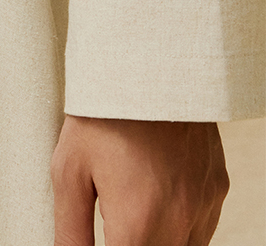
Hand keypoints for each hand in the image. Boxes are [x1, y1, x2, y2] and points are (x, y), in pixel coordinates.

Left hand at [52, 115, 228, 244]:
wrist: (147, 60)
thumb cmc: (102, 111)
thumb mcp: (69, 169)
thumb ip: (70, 230)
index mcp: (139, 221)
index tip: (103, 233)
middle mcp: (179, 221)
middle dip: (132, 242)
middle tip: (113, 216)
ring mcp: (204, 206)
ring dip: (155, 239)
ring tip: (131, 204)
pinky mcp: (217, 189)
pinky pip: (200, 230)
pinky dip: (178, 227)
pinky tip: (154, 198)